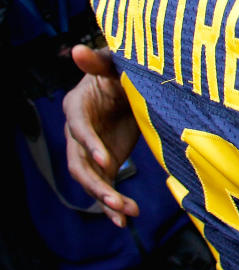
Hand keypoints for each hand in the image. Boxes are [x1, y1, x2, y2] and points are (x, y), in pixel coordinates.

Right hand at [63, 45, 141, 226]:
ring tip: (126, 214)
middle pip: (79, 164)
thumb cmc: (120, 71)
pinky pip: (106, 186)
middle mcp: (78, 134)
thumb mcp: (114, 65)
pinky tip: (125, 220)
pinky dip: (113, 204)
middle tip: (116, 199)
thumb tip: (78, 49)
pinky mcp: (105, 163)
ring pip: (91, 180)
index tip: (106, 159)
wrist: (131, 87)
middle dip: (96, 184)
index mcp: (77, 107)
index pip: (78, 128)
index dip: (89, 144)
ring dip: (107, 199)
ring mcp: (90, 151)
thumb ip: (98, 61)